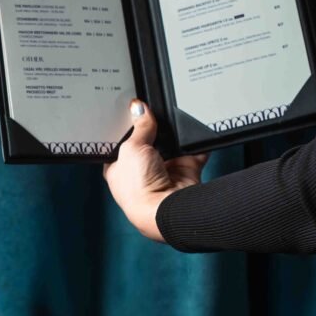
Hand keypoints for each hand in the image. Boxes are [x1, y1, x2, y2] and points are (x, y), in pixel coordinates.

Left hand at [103, 100, 208, 240]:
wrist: (167, 208)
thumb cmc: (138, 187)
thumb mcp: (131, 148)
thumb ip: (138, 127)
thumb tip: (138, 107)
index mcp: (120, 169)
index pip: (121, 144)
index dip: (126, 128)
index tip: (132, 110)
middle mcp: (142, 170)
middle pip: (148, 141)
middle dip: (153, 129)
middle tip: (154, 111)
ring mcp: (165, 171)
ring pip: (171, 145)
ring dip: (173, 135)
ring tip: (172, 118)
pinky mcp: (186, 170)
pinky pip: (193, 151)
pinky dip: (196, 143)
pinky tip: (193, 130)